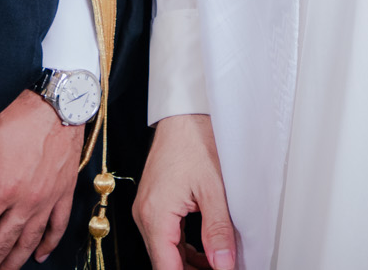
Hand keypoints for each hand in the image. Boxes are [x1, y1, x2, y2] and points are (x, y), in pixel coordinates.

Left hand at [0, 90, 84, 269]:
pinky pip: (56, 228)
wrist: (64, 103)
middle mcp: (25, 202)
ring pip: (27, 243)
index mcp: (2, 189)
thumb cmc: (22, 117)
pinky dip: (47, 245)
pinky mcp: (64, 194)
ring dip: (11, 264)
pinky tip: (37, 257)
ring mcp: (47, 201)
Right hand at [132, 114, 235, 269]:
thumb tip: (223, 265)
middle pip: (164, 263)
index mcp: (155, 215)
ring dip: (188, 264)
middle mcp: (145, 215)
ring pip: (165, 251)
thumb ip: (219, 232)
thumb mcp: (215, 190)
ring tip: (218, 265)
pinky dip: (183, 249)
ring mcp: (147, 208)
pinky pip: (165, 236)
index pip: (166, 268)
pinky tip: (205, 253)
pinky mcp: (154, 202)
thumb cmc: (196, 140)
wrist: (184, 112)